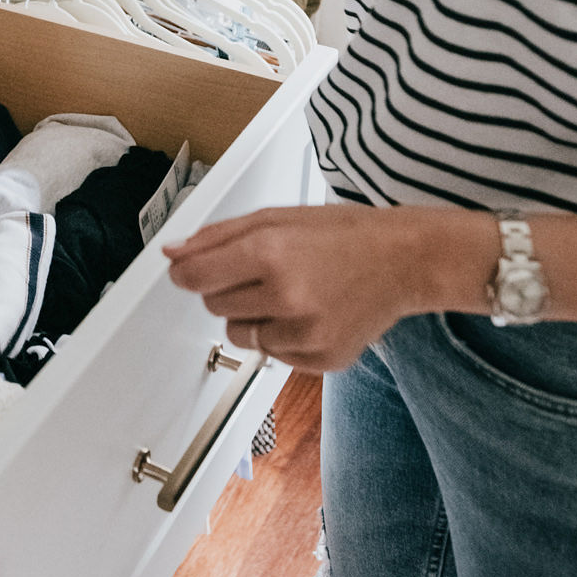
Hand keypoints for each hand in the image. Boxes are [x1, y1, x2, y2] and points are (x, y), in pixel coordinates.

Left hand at [163, 203, 456, 374]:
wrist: (405, 260)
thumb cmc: (342, 233)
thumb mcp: (276, 217)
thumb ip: (218, 236)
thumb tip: (172, 254)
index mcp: (270, 251)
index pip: (193, 277)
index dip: (186, 273)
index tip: (190, 270)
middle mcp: (286, 295)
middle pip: (214, 305)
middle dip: (228, 288)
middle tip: (266, 271)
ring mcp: (305, 332)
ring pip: (239, 334)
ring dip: (252, 316)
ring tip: (290, 293)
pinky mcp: (321, 358)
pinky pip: (272, 354)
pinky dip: (282, 336)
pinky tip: (311, 312)